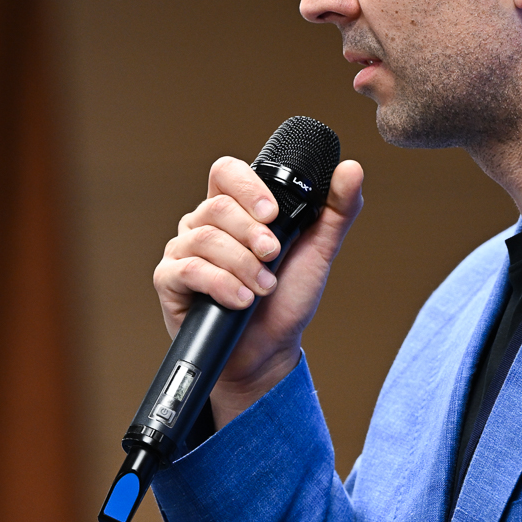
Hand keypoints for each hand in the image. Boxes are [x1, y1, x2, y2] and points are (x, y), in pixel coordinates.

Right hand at [154, 156, 364, 425]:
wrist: (267, 351)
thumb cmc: (287, 299)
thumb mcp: (319, 251)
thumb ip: (337, 210)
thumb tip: (351, 170)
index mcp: (235, 210)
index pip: (227, 173)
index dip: (247, 187)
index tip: (273, 213)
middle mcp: (204, 225)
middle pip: (217, 207)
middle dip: (252, 234)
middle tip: (273, 257)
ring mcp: (184, 251)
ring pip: (205, 238)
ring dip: (242, 265)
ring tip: (262, 288)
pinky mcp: (169, 280)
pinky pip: (188, 269)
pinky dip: (220, 284)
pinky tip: (240, 300)